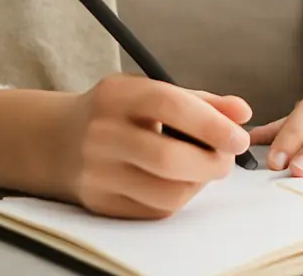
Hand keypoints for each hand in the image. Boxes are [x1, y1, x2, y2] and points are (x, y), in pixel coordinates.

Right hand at [58, 74, 251, 218]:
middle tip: (227, 158)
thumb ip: (199, 101)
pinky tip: (179, 181)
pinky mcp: (101, 204)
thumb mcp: (150, 91)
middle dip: (211, 162)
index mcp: (117, 95)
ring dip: (198, 184)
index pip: (170, 106)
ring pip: (166, 192)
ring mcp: (98, 173)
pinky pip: (155, 211)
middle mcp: (102, 133)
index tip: (239, 136)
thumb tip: (242, 112)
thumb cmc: (119, 111)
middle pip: (168, 158)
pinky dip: (178, 198)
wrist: (59, 139)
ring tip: (203, 167)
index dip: (212, 123)